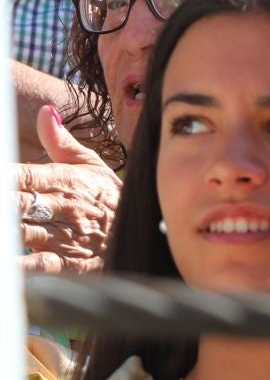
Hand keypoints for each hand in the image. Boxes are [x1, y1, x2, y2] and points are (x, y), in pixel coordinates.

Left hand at [12, 108, 117, 265]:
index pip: (24, 175)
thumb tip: (46, 111)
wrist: (146, 232)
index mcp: (65, 180)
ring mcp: (65, 236)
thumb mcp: (90, 164)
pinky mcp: (69, 262)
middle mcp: (63, 207)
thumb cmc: (109, 196)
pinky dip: (20, 267)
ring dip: (6, 230)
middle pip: (17, 204)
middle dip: (2, 203)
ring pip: (23, 232)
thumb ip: (61, 140)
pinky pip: (39, 266)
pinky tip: (6, 265)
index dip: (5, 176)